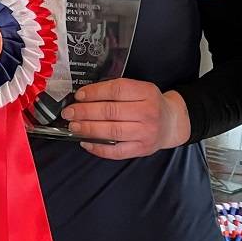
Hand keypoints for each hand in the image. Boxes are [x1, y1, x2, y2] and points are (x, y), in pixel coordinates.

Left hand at [61, 78, 189, 159]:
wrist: (172, 123)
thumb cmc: (150, 104)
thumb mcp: (141, 89)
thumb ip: (119, 90)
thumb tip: (85, 95)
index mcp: (147, 92)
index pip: (117, 90)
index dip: (95, 92)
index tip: (79, 95)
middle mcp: (147, 113)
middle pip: (111, 111)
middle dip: (85, 112)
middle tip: (69, 112)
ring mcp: (145, 133)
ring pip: (111, 132)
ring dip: (88, 129)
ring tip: (74, 126)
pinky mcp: (141, 150)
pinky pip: (116, 151)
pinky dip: (98, 148)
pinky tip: (85, 142)